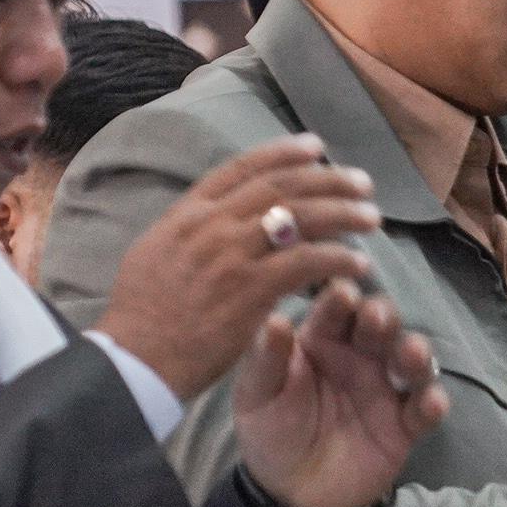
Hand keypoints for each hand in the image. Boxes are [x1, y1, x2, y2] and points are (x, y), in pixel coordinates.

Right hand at [100, 136, 383, 399]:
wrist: (135, 359)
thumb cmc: (144, 317)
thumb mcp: (156, 254)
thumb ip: (193, 232)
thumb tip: (221, 218)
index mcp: (188, 214)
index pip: (242, 168)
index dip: (283, 153)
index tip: (317, 147)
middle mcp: (211, 225)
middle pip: (281, 186)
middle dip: (328, 178)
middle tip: (362, 182)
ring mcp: (231, 255)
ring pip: (300, 217)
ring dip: (343, 213)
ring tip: (372, 217)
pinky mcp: (250, 290)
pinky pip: (306, 263)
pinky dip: (337, 259)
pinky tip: (359, 264)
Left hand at [234, 281, 449, 506]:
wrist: (290, 493)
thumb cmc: (270, 431)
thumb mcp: (256, 395)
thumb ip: (266, 360)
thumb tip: (275, 319)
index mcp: (321, 341)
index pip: (335, 311)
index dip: (341, 298)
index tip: (344, 293)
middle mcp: (359, 357)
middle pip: (380, 326)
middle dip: (384, 316)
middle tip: (378, 318)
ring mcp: (385, 390)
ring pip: (410, 362)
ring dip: (416, 353)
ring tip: (412, 356)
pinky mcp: (404, 425)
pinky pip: (424, 410)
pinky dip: (432, 404)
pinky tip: (430, 403)